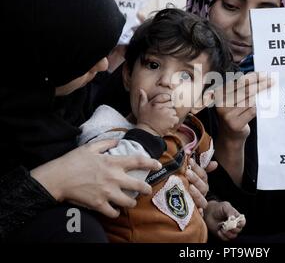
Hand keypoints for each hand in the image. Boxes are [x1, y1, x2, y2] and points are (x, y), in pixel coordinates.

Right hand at [31, 139, 161, 217]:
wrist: (57, 178)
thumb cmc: (72, 161)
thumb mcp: (90, 147)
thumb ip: (106, 143)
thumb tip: (117, 141)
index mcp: (113, 163)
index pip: (138, 162)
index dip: (151, 163)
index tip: (158, 165)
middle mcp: (114, 178)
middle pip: (139, 186)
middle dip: (147, 189)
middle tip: (147, 190)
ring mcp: (107, 192)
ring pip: (129, 202)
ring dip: (131, 202)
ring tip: (130, 201)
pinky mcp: (99, 204)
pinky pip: (113, 212)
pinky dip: (115, 212)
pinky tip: (114, 210)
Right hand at [135, 90, 178, 135]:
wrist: (147, 132)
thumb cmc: (144, 120)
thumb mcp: (142, 107)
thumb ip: (142, 98)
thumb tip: (141, 89)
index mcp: (155, 103)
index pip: (165, 96)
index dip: (167, 99)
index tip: (165, 103)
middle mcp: (161, 107)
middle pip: (171, 104)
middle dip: (168, 108)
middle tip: (163, 114)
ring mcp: (167, 113)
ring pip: (173, 111)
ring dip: (171, 115)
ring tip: (164, 119)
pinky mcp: (171, 120)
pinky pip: (176, 118)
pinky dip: (173, 121)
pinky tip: (167, 123)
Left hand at [186, 158, 217, 214]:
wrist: (192, 210)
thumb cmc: (189, 187)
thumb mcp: (195, 177)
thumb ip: (203, 168)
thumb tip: (215, 163)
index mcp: (202, 184)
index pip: (202, 175)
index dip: (197, 168)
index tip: (189, 160)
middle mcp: (202, 194)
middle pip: (202, 187)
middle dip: (195, 179)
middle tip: (187, 172)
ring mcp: (200, 204)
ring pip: (201, 200)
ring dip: (197, 194)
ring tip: (190, 187)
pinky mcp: (197, 215)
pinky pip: (200, 215)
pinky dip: (200, 213)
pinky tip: (199, 211)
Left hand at [204, 200, 245, 240]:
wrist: (208, 212)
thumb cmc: (218, 208)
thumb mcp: (225, 206)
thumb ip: (230, 211)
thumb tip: (234, 219)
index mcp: (236, 217)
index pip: (242, 222)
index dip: (240, 224)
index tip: (234, 223)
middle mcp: (234, 224)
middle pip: (238, 230)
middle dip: (232, 228)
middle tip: (226, 225)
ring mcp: (229, 230)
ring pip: (233, 236)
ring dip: (227, 233)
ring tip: (222, 228)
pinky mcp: (223, 234)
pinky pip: (226, 239)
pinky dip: (222, 236)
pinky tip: (218, 231)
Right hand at [214, 72, 271, 140]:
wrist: (229, 135)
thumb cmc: (234, 113)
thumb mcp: (233, 98)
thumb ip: (242, 87)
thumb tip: (261, 77)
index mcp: (219, 93)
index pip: (239, 81)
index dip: (253, 77)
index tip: (264, 74)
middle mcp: (221, 103)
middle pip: (246, 90)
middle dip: (261, 84)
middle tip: (272, 81)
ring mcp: (227, 114)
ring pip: (250, 100)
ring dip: (257, 99)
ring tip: (256, 100)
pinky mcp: (235, 123)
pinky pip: (252, 111)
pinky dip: (255, 110)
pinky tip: (252, 112)